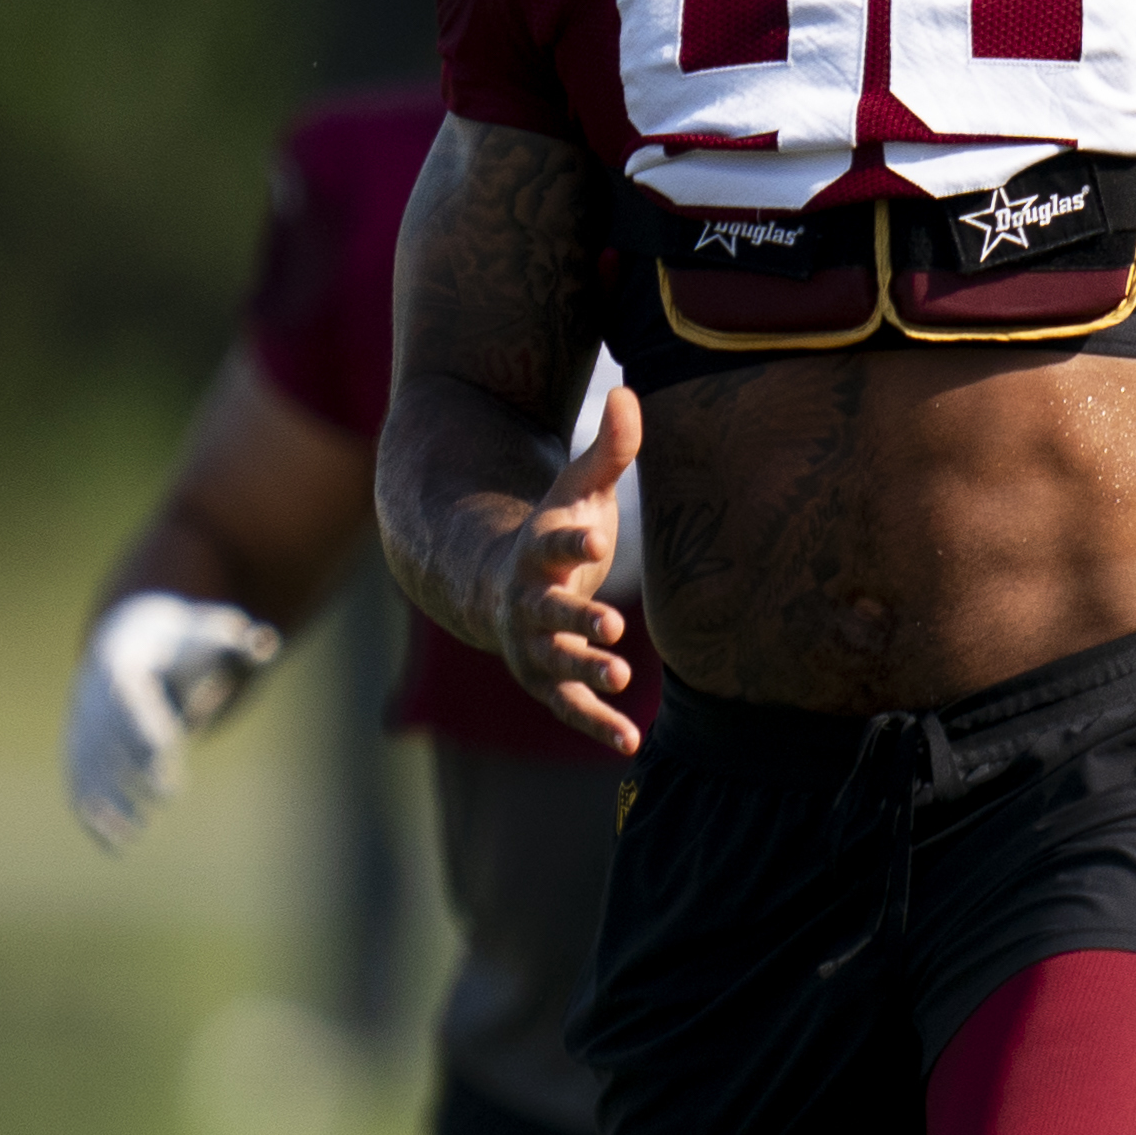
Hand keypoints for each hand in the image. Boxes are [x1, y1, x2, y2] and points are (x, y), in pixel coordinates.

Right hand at [63, 592, 281, 852]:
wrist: (129, 638)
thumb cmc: (182, 643)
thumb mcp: (209, 635)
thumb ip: (238, 644)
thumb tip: (267, 643)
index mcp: (121, 665)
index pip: (130, 701)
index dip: (145, 727)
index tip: (167, 754)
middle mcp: (92, 696)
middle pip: (108, 737)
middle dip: (134, 766)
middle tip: (168, 795)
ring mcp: (81, 723)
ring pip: (87, 766)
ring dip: (108, 800)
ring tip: (134, 836)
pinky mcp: (78, 747)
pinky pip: (79, 783)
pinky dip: (92, 814)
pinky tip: (114, 846)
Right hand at [492, 387, 642, 755]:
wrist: (502, 586)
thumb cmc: (555, 533)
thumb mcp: (579, 489)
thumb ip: (609, 448)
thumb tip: (629, 391)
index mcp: (537, 552)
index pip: (552, 543)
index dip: (571, 540)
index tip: (594, 535)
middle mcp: (527, 604)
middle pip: (548, 612)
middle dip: (575, 618)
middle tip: (609, 624)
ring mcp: (533, 646)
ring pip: (557, 665)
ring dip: (586, 673)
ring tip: (623, 679)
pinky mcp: (548, 682)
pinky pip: (571, 708)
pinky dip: (598, 724)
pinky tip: (633, 743)